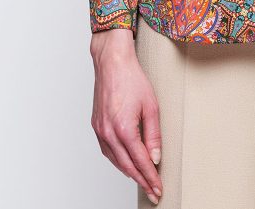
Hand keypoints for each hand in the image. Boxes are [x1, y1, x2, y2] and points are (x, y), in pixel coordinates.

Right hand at [90, 28, 162, 204]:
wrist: (112, 62)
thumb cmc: (132, 78)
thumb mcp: (151, 106)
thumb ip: (154, 135)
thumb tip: (155, 158)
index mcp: (123, 128)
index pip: (139, 162)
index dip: (150, 178)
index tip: (158, 189)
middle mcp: (108, 132)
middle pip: (126, 166)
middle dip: (141, 180)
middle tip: (153, 191)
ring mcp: (100, 130)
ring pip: (115, 160)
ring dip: (129, 172)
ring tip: (142, 180)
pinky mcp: (96, 125)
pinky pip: (107, 151)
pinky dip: (118, 160)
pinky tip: (126, 162)